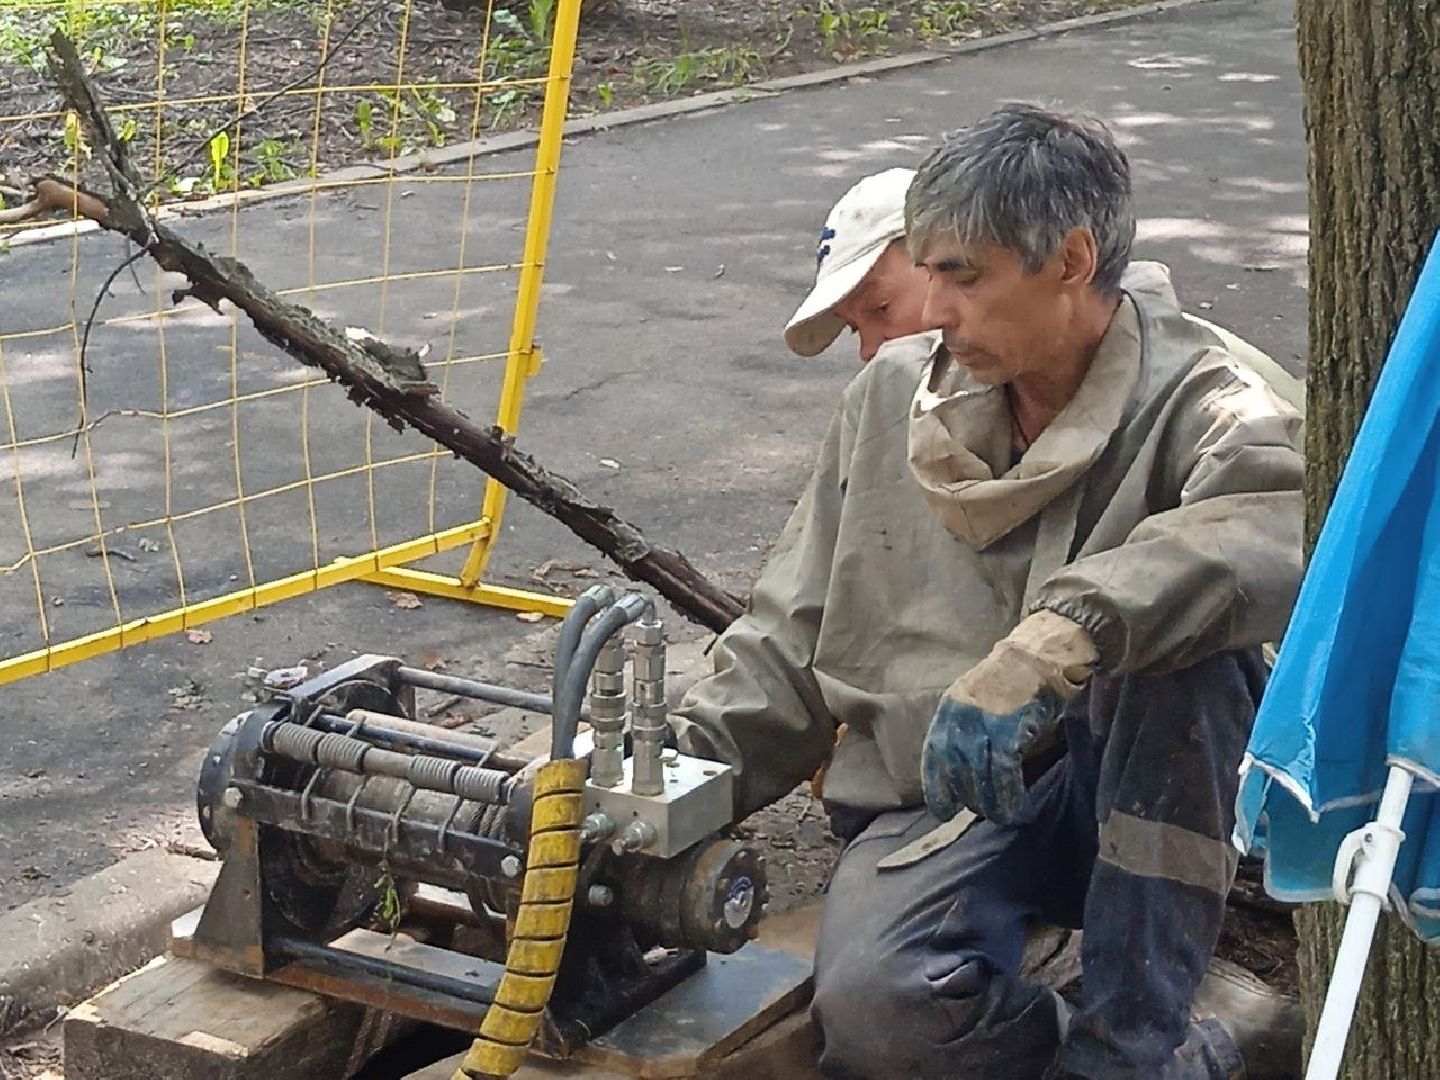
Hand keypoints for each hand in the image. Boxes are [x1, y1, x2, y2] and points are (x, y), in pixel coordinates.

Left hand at [921, 611, 1096, 824]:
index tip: (942, 809)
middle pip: (955, 770)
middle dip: (966, 796)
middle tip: (979, 811)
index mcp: (949, 709)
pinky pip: (1002, 772)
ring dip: (988, 801)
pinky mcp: (1009, 730)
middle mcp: (961, 718)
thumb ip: (970, 730)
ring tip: (999, 814)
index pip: (934, 755)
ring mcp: (984, 724)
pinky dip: (1007, 794)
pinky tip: (1013, 806)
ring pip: (978, 775)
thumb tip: (969, 770)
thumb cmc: (1013, 680)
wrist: (1040, 654)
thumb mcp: (978, 701)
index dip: (937, 786)